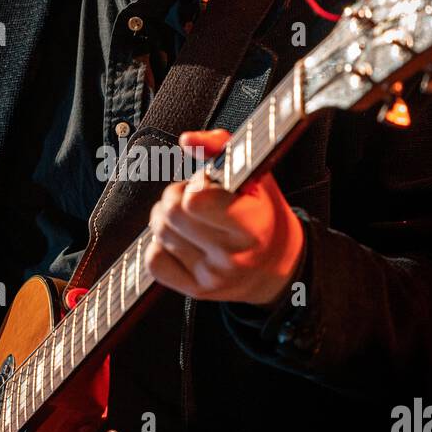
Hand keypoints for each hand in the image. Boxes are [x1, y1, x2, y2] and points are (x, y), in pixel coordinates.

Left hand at [145, 128, 304, 304]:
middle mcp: (234, 256)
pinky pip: (153, 260)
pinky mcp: (196, 291)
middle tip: (192, 197)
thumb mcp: (256, 176)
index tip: (208, 186)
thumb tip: (188, 140)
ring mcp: (213, 277)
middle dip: (175, 196)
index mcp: (253, 226)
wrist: (278, 266)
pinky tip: (179, 241)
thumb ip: (222, 148)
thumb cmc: (264, 214)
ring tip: (188, 216)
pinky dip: (159, 245)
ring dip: (166, 218)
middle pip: (171, 213)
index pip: (196, 201)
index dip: (196, 186)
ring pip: (160, 233)